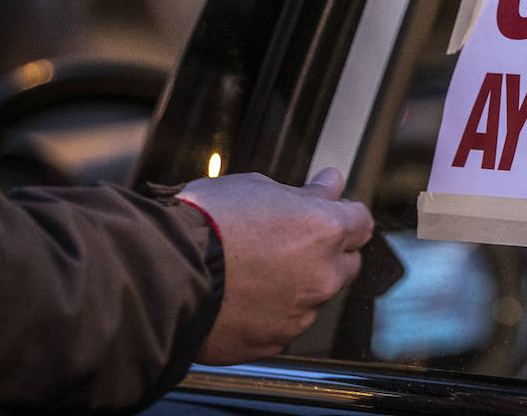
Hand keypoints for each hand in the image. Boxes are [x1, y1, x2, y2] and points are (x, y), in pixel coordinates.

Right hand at [178, 167, 373, 363]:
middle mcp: (322, 274)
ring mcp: (300, 313)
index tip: (329, 212)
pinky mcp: (273, 341)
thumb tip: (331, 184)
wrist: (165, 273)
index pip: (361, 222)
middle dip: (327, 252)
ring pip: (313, 297)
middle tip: (288, 242)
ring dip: (296, 285)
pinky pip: (283, 325)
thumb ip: (304, 193)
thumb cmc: (206, 223)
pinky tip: (242, 298)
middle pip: (346, 263)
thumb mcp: (257, 188)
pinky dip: (270, 313)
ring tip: (253, 272)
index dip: (343, 215)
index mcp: (325, 230)